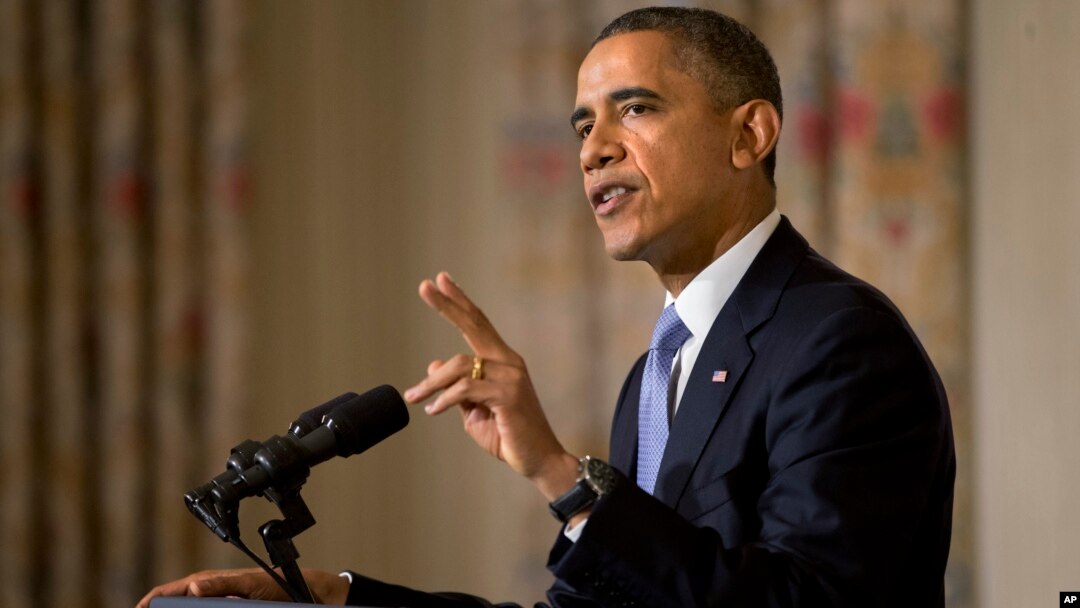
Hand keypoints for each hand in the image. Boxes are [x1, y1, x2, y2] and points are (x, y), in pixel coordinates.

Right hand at [135, 568, 349, 607]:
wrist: (305, 595)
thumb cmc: (277, 585)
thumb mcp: (250, 585)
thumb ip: (222, 585)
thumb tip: (192, 589)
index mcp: (207, 583)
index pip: (170, 592)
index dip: (151, 602)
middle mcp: (208, 594)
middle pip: (176, 606)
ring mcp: (217, 605)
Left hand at [405, 272, 579, 500]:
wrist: (538, 460)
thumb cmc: (508, 436)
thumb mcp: (474, 410)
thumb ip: (457, 387)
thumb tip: (433, 363)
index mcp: (502, 361)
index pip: (478, 323)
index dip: (459, 301)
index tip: (440, 280)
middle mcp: (508, 362)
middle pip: (474, 324)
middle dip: (448, 304)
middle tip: (425, 286)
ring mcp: (511, 377)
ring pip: (460, 365)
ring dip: (431, 382)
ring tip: (414, 397)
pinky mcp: (508, 395)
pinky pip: (466, 390)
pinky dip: (444, 399)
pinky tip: (433, 410)